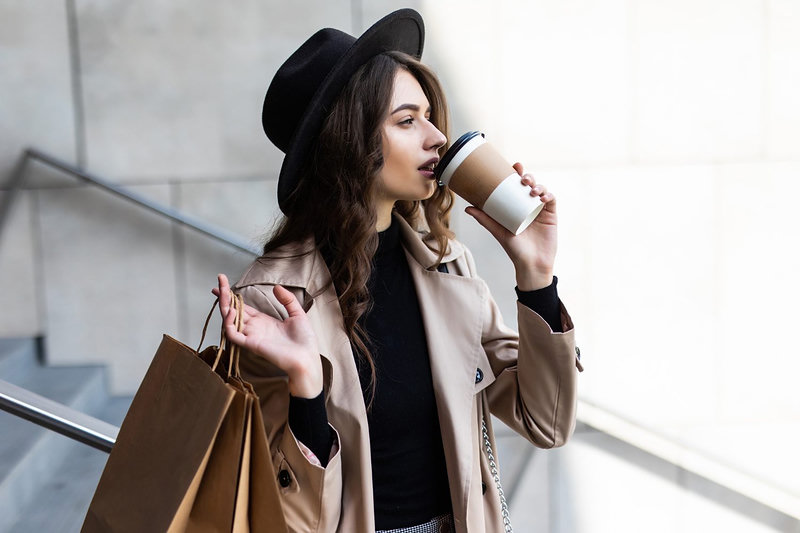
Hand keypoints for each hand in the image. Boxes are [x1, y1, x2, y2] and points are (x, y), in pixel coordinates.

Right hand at [213, 274, 322, 397]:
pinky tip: (231, 311)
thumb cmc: (304, 340)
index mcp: (263, 321)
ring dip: (224, 305)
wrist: (307, 357)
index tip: (222, 284)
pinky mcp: (251, 344)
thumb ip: (287, 300)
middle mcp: (254, 328)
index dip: (232, 296)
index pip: (243, 307)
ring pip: (230, 320)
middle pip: (233, 310)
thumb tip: (276, 287)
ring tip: (221, 291)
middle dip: (224, 295)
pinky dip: (228, 323)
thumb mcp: (297, 314)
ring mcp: (251, 336)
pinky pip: (233, 334)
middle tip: (219, 280)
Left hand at [465, 162, 556, 290]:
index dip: (517, 173)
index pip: (517, 186)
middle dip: (528, 177)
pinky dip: (548, 195)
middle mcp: (529, 205)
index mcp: (516, 206)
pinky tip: (542, 198)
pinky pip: (552, 200)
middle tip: (522, 178)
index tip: (514, 166)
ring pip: (542, 190)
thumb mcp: (498, 231)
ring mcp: (541, 210)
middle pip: (530, 185)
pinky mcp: (551, 216)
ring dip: (538, 185)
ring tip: (531, 190)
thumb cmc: (514, 249)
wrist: (530, 263)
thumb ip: (484, 219)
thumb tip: (467, 207)